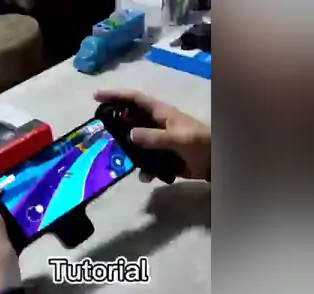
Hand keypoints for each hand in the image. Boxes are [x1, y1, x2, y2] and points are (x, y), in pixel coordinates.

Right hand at [95, 90, 210, 180]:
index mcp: (161, 114)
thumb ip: (155, 137)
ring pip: (135, 144)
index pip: (135, 99)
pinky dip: (144, 170)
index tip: (96, 96)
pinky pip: (146, 162)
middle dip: (116, 125)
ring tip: (125, 162)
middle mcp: (157, 125)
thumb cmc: (201, 144)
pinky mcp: (161, 158)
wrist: (216, 164)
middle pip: (130, 120)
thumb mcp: (179, 139)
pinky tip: (146, 177)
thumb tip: (130, 135)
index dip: (116, 95)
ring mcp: (158, 142)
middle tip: (102, 132)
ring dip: (129, 154)